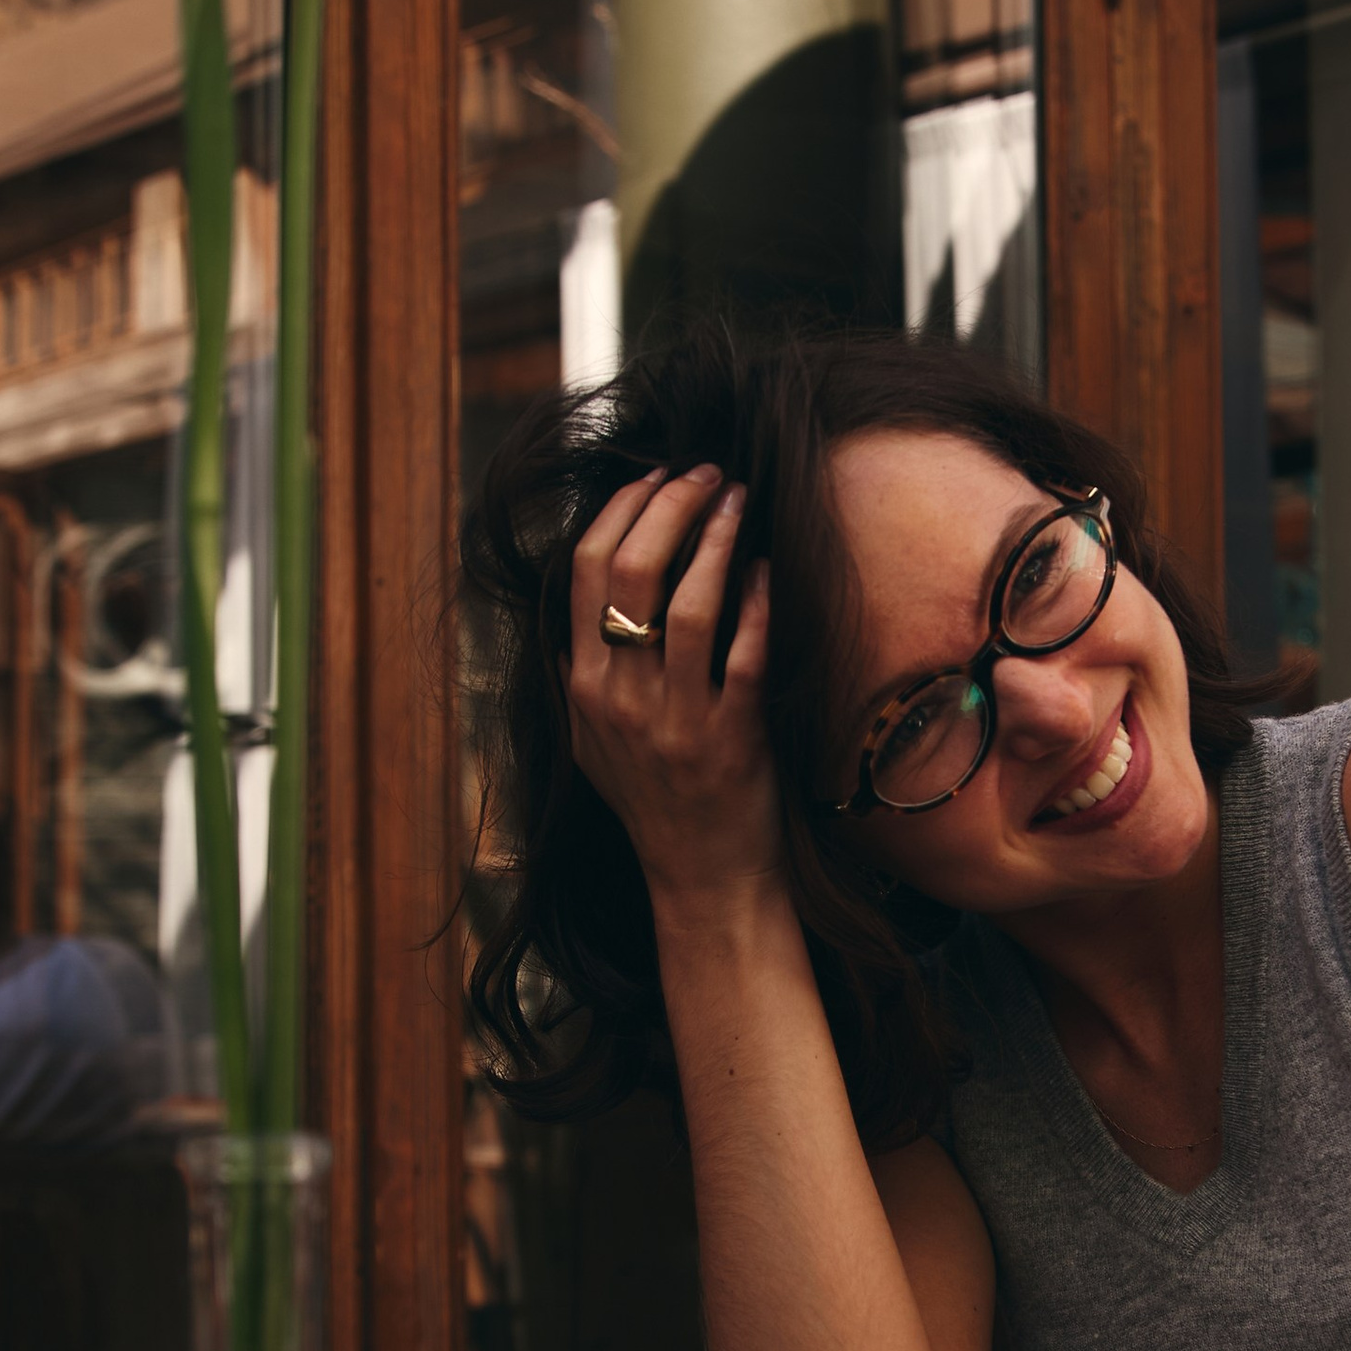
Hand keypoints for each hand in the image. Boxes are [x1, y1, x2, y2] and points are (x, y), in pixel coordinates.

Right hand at [564, 466, 780, 911]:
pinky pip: (747, 652)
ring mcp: (677, 719)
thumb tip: (581, 601)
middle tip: (705, 474)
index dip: (621, 510)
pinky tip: (769, 566)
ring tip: (738, 499)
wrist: (702, 876)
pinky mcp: (733, 737)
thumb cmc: (655, 801)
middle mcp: (621, 698)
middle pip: (630, 571)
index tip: (655, 477)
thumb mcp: (594, 741)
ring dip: (717, 537)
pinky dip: (758, 600)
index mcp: (584, 686)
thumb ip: (583, 672)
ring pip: (690, 602)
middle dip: (670, 505)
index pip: (585, 570)